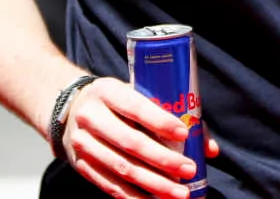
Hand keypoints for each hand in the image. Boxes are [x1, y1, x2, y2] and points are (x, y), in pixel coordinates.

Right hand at [58, 77, 215, 198]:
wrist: (70, 110)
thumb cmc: (117, 103)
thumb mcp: (136, 95)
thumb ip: (173, 116)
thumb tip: (209, 148)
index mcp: (107, 92)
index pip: (135, 106)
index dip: (160, 121)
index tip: (184, 134)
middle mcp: (91, 117)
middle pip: (130, 142)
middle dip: (163, 160)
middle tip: (189, 170)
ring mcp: (83, 144)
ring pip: (121, 168)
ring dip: (153, 184)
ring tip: (179, 194)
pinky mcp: (82, 166)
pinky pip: (109, 185)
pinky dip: (134, 196)